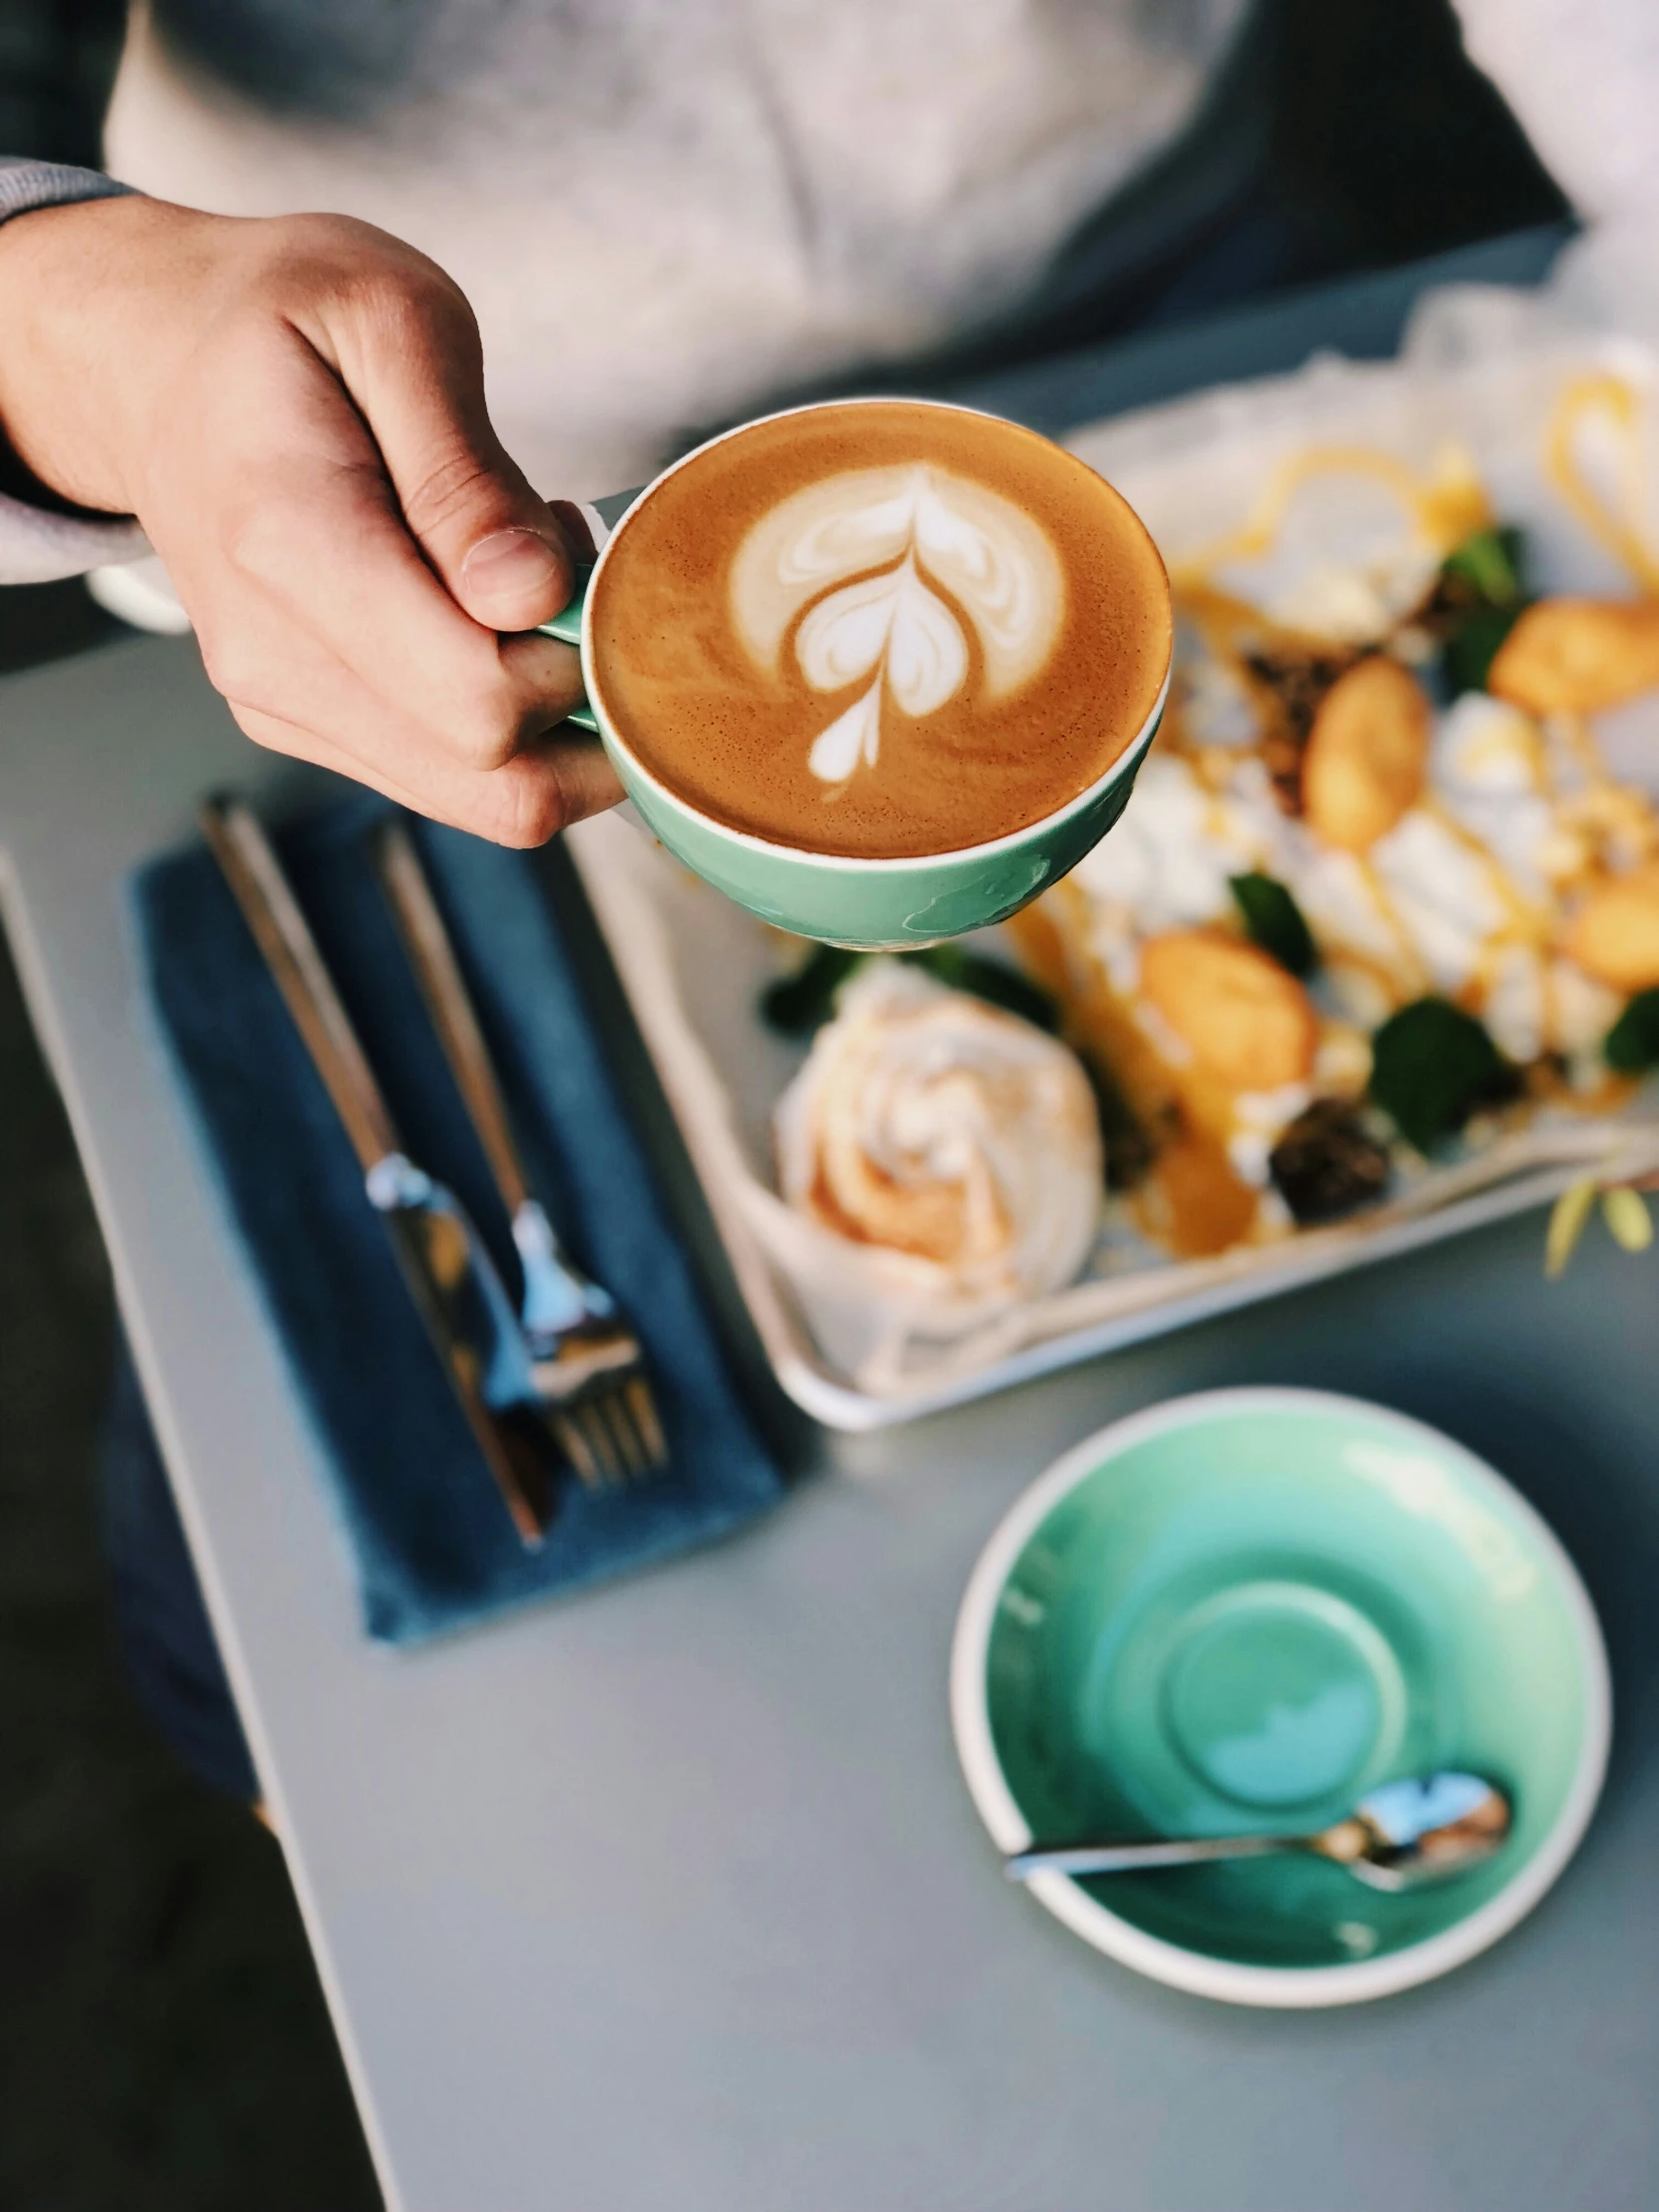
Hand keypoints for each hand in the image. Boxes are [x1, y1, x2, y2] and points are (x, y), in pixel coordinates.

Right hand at [0, 195, 623, 843]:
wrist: (151, 357)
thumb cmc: (280, 317)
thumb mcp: (392, 322)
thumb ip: (468, 473)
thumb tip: (531, 596)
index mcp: (292, 547)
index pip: (481, 701)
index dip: (574, 654)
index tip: (569, 547)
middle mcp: (274, 660)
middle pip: (499, 785)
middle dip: (580, 698)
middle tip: (564, 568)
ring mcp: (283, 706)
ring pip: (486, 798)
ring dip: (547, 705)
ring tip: (516, 573)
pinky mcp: (304, 725)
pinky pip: (450, 774)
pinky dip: (500, 709)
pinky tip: (475, 605)